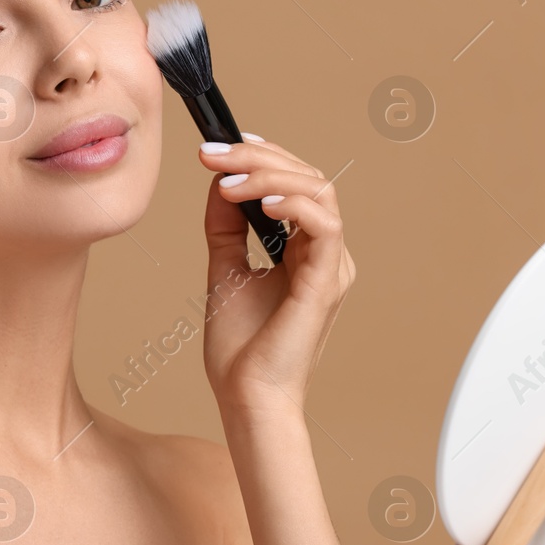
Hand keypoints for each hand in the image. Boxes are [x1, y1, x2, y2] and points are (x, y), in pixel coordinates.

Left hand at [195, 136, 356, 410]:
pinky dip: (291, 203)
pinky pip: (324, 224)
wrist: (246, 397)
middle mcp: (326, 255)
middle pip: (309, 178)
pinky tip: (256, 202)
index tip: (223, 146)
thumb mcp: (225, 270)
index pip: (298, 184)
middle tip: (212, 154)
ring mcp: (332, 267)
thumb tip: (220, 180)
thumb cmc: (240, 349)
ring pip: (319, 191)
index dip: (265, 156)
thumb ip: (226, 226)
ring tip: (226, 179)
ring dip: (270, 175)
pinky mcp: (328, 282)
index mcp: (307, 252)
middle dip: (259, 157)